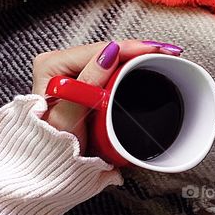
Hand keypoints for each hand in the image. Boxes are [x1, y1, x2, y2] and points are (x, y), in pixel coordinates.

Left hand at [31, 40, 182, 154]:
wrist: (47, 166)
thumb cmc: (50, 146)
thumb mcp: (69, 118)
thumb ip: (88, 86)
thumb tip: (108, 56)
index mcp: (51, 65)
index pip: (98, 50)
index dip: (130, 48)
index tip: (155, 50)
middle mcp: (59, 64)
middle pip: (106, 51)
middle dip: (137, 50)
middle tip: (167, 51)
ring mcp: (70, 71)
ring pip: (110, 58)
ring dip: (135, 57)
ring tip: (161, 55)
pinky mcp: (81, 81)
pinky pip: (108, 69)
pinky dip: (128, 67)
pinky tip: (144, 63)